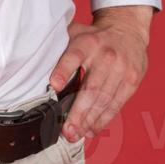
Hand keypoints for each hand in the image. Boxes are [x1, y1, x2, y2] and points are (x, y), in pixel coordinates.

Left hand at [48, 5, 151, 142]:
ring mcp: (121, 69)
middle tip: (66, 130)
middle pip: (91, 88)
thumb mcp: (76, 33)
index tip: (54, 86)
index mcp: (87, 42)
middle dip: (78, 112)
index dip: (63, 70)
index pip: (74, 56)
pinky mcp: (131, 81)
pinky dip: (104, 119)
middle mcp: (106, 56)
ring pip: (104, 100)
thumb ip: (59, 47)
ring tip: (76, 134)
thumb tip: (33, 61)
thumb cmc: (95, 36)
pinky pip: (116, 104)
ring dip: (89, 121)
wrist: (127, 29)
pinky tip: (92, 129)